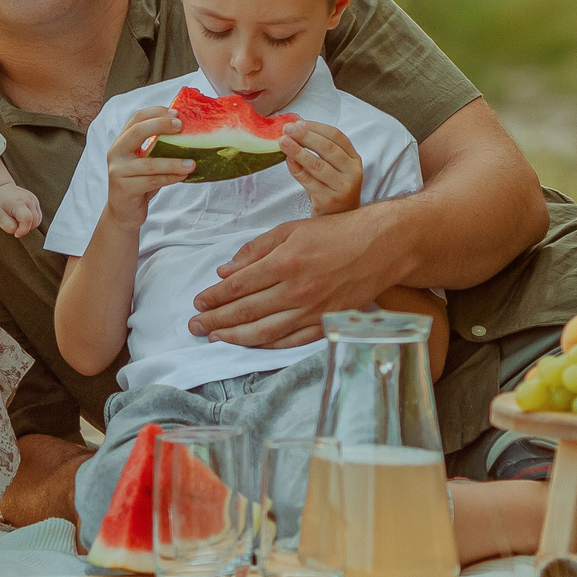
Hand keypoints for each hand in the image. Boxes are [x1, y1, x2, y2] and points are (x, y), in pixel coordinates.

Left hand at [0, 183, 43, 237]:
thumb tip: (19, 232)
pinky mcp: (35, 200)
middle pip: (34, 221)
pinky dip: (32, 219)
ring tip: (17, 219)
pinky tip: (21, 216)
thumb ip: (9, 226)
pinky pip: (38, 215)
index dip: (23, 230)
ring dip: (29, 224)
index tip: (16, 234)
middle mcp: (29, 200)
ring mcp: (33, 199)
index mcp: (19, 203)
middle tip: (13, 224)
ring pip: (38, 220)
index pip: (27, 219)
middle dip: (25, 228)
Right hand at [104, 106, 192, 225]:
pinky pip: (151, 181)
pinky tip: (183, 175)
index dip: (156, 113)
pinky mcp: (124, 189)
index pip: (136, 119)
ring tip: (192, 162)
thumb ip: (157, 147)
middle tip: (181, 126)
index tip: (176, 113)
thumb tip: (187, 131)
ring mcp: (118, 171)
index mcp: (121, 142)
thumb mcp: (146, 161)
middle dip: (160, 125)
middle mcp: (116, 153)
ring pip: (149, 163)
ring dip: (173, 162)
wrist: (123, 212)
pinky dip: (170, 177)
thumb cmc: (140, 183)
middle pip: (137, 132)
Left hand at [189, 206, 396, 348]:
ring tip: (215, 338)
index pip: (239, 286)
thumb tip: (225, 271)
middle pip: (246, 312)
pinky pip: (291, 342)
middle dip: (215, 320)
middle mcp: (297, 291)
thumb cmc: (336, 233)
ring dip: (235, 338)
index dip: (214, 297)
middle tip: (195, 326)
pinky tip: (251, 345)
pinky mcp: (327, 324)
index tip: (198, 301)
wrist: (381, 246)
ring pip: (265, 333)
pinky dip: (268, 346)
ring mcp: (313, 311)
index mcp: (286, 262)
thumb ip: (256, 250)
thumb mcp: (292, 230)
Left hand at [280, 119, 362, 215]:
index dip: (316, 127)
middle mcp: (352, 172)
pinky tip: (287, 160)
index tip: (298, 122)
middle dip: (305, 136)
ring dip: (298, 151)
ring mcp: (342, 187)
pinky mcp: (328, 200)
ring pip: (317, 164)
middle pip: (327, 148)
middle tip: (287, 129)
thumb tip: (296, 125)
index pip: (337, 136)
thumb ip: (321, 149)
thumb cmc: (332, 188)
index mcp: (354, 159)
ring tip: (283, 142)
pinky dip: (296, 169)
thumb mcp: (336, 168)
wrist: (339, 220)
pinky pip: (308, 181)